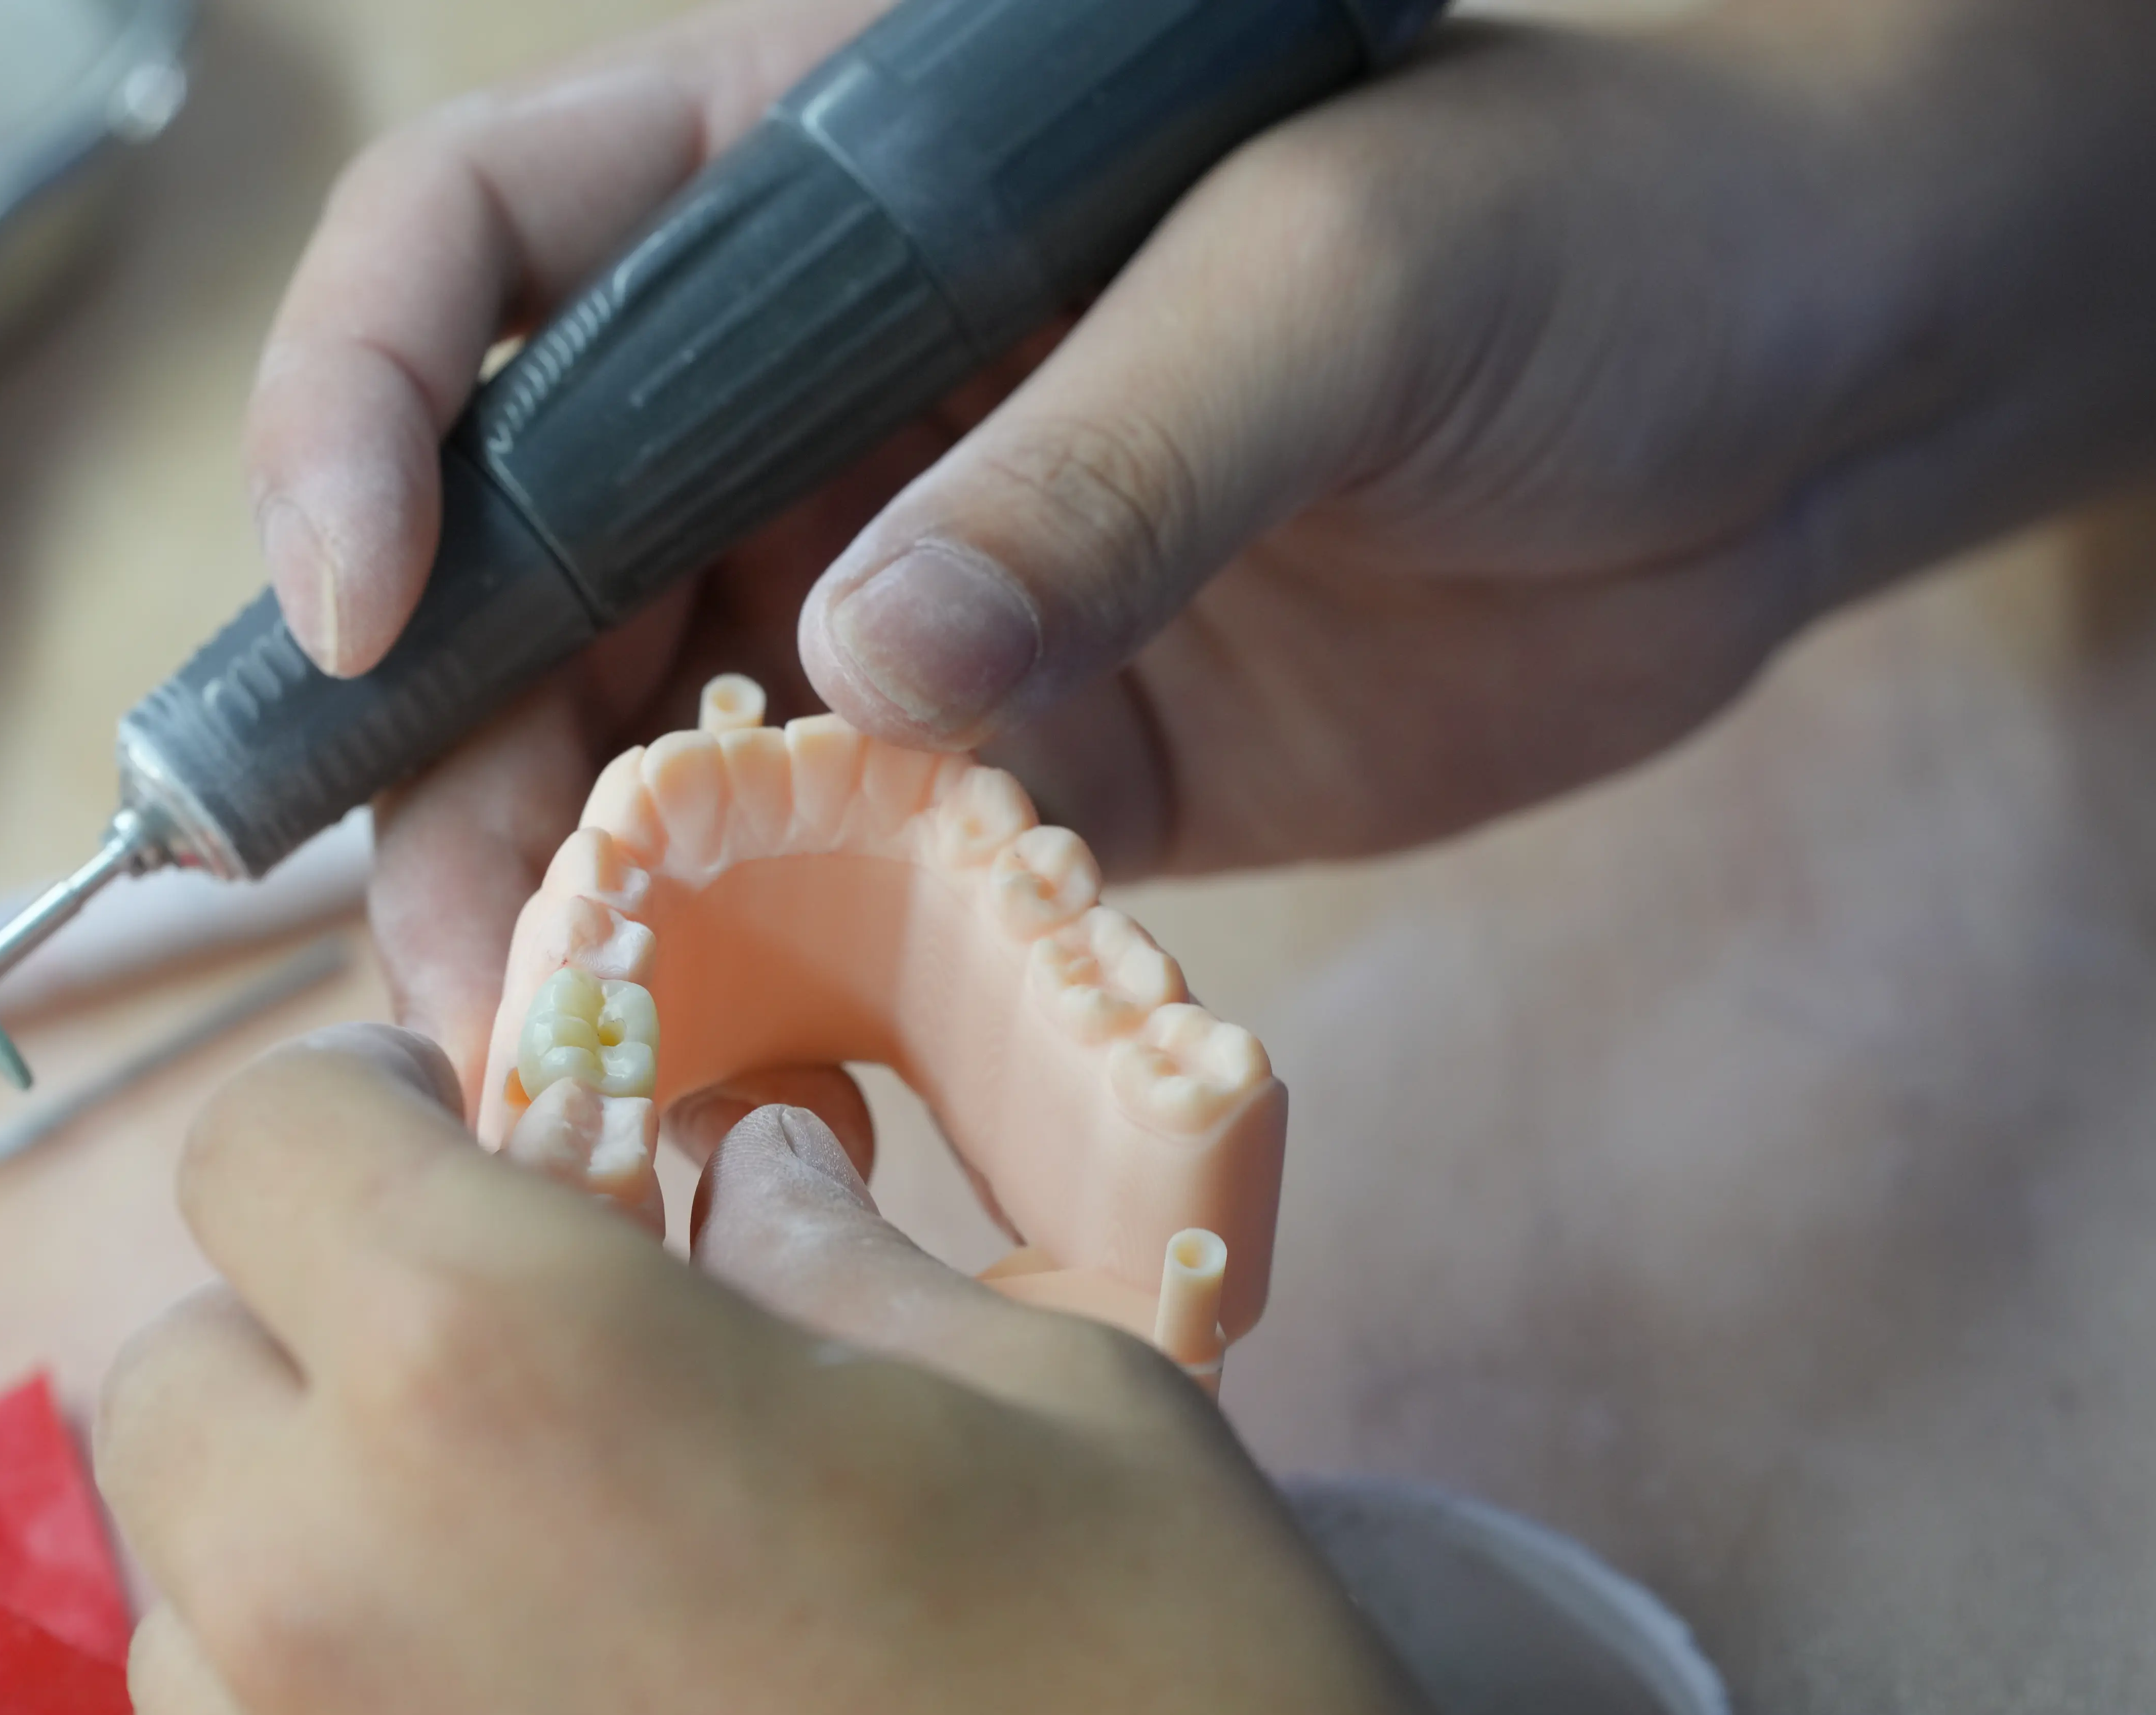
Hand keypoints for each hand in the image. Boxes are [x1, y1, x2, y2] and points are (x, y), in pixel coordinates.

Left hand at [99, 1026, 1720, 1714]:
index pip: (257, 1145)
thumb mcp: (1052, 1408)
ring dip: (328, 1592)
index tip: (469, 1160)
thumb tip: (738, 1185)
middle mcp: (328, 1609)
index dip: (361, 1127)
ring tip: (558, 1654)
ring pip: (198, 1643)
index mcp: (496, 1372)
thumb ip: (829, 1266)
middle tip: (521, 1408)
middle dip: (321, 1355)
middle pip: (174, 1394)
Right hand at [247, 0, 2155, 1089]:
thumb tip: (862, 670)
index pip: (483, 253)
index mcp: (817, 179)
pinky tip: (733, 1094)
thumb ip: (1103, 455)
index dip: (368, 413)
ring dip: (578, 914)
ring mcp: (905, 586)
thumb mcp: (1343, 277)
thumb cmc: (1587, 232)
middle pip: (522, 566)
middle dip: (447, 761)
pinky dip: (780, 985)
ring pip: (646, 755)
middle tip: (456, 966)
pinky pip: (847, 882)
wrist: (1793, 401)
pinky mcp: (1024, 760)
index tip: (361, 609)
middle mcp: (813, 390)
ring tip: (559, 1072)